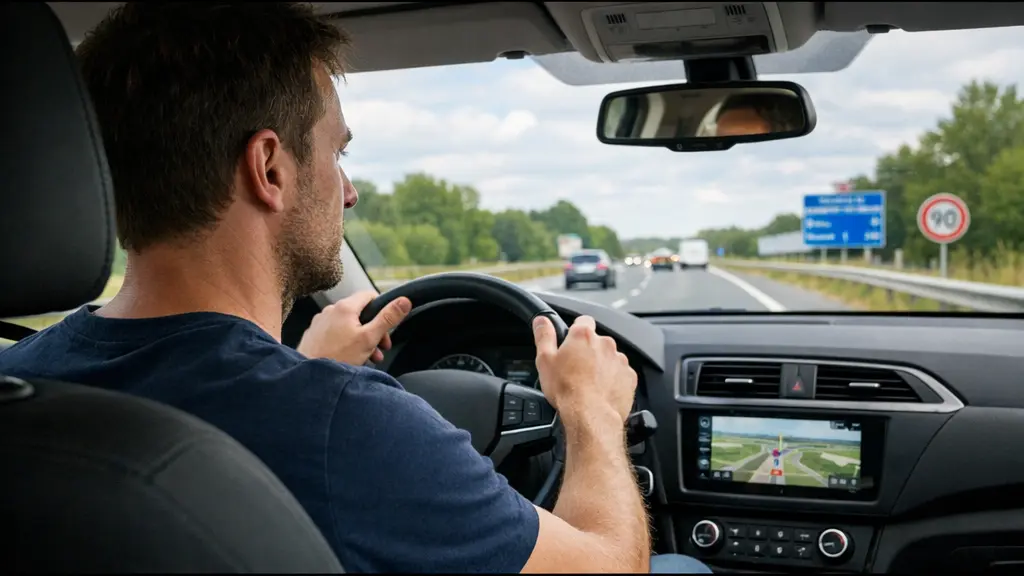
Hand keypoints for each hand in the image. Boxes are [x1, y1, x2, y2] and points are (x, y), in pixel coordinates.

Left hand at [297, 291, 411, 364]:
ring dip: (360, 338)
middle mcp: (330, 310)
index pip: (369, 295)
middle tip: (380, 347)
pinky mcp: (314, 335)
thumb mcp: (369, 338)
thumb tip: (404, 301)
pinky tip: (349, 358)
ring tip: (367, 357)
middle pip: (359, 313)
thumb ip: (388, 318)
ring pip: (347, 325)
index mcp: (345, 307)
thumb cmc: (338, 358)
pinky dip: (345, 342)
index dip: (382, 309)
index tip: (386, 325)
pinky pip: (334, 333)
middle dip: (373, 329)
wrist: (310, 377)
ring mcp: (320, 322)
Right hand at [532, 315, 636, 422]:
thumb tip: (542, 321)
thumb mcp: (545, 361)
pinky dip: (613, 379)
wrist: (590, 416)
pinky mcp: (629, 376)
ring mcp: (619, 360)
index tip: (571, 342)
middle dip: (588, 352)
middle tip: (575, 369)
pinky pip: (620, 373)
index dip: (576, 331)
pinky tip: (601, 391)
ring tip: (588, 384)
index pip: (583, 321)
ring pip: (609, 358)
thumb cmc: (567, 390)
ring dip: (601, 366)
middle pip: (597, 341)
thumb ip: (544, 336)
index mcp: (583, 336)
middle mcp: (605, 344)